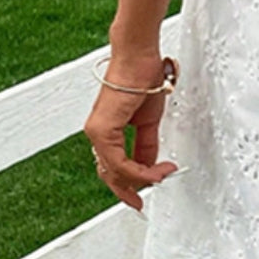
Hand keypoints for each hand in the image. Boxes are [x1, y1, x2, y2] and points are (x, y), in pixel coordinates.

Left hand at [84, 49, 178, 210]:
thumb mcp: (149, 120)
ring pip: (115, 171)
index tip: (147, 188)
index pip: (114, 166)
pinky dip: (139, 170)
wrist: (139, 57)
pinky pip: (119, 161)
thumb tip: (151, 165)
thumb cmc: (143, 78)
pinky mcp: (103, 129)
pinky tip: (155, 170)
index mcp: (106, 131)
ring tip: (162, 175)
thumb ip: (146, 145)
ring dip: (141, 179)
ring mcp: (97, 132)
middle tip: (141, 202)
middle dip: (129, 190)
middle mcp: (97, 134)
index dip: (130, 182)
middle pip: (110, 175)